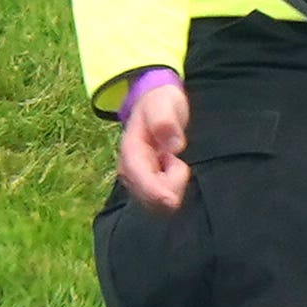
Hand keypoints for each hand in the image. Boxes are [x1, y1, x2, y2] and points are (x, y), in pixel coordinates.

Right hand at [116, 76, 191, 212]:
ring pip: (155, 203)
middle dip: (170, 188)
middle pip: (147, 197)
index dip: (155, 192)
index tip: (173, 201)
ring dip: (172, 187)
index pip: (139, 178)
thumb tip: (174, 146)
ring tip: (173, 161)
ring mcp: (136, 178)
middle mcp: (128, 168)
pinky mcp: (145, 184)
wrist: (154, 103)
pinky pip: (160, 200)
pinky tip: (172, 169)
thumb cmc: (160, 103)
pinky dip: (172, 189)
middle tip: (178, 161)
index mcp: (131, 150)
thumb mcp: (164, 103)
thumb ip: (165, 122)